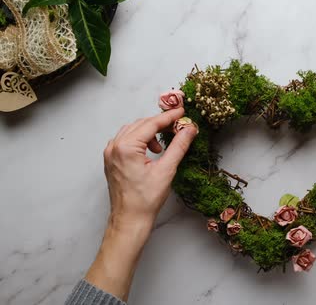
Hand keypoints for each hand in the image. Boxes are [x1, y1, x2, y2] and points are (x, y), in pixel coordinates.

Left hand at [86, 108, 196, 300]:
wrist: (130, 219)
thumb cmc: (146, 199)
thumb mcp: (167, 170)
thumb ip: (179, 146)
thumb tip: (189, 129)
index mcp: (126, 147)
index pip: (151, 124)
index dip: (168, 117)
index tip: (182, 111)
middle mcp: (114, 146)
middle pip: (141, 124)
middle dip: (160, 124)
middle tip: (178, 126)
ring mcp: (110, 153)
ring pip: (132, 131)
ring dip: (150, 132)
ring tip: (164, 146)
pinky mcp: (111, 160)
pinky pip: (126, 140)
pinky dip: (140, 140)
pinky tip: (152, 152)